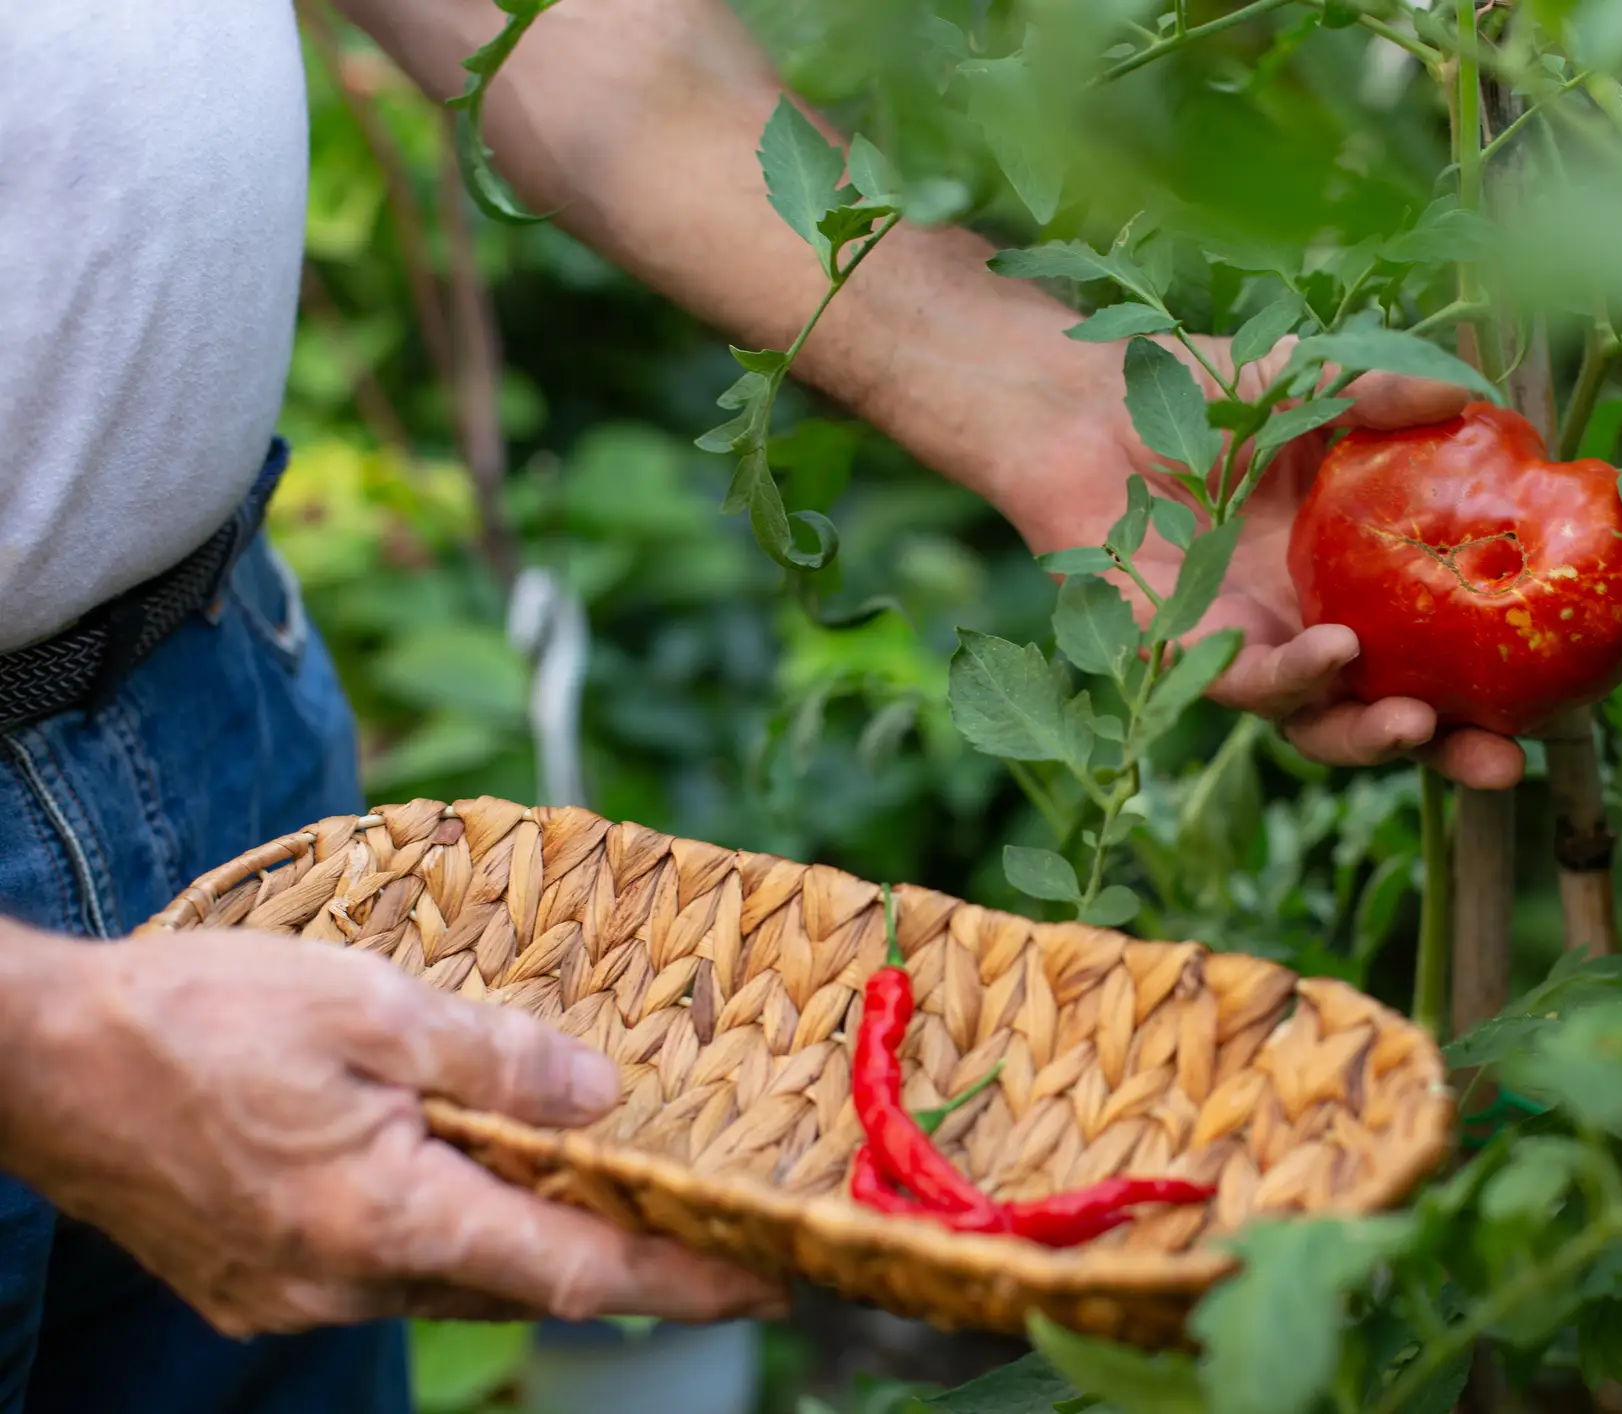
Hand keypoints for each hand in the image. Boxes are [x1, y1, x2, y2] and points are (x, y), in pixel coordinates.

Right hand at [0, 927, 783, 1335]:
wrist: (35, 1060)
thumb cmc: (193, 1016)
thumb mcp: (369, 1006)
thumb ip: (497, 1058)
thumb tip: (601, 1098)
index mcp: (388, 1218)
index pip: (577, 1271)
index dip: (685, 1279)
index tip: (771, 1282)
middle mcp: (346, 1283)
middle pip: (518, 1284)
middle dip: (611, 1257)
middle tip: (697, 1219)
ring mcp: (293, 1295)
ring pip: (450, 1281)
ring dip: (522, 1242)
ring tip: (588, 1187)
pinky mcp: (254, 1283)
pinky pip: (381, 1272)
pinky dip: (442, 1233)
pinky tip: (453, 1176)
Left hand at [1005, 337, 1526, 788]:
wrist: (1087, 404)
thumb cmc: (1206, 398)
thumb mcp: (1312, 384)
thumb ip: (1384, 393)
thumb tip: (1472, 396)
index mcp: (1358, 582)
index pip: (1437, 652)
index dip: (1495, 684)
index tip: (1566, 702)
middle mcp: (1310, 628)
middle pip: (1387, 713)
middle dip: (1446, 751)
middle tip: (1505, 765)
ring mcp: (1248, 646)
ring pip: (1316, 722)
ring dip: (1368, 734)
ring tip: (1418, 725)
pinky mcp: (1182, 650)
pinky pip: (1245, 682)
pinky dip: (1292, 675)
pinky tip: (1333, 652)